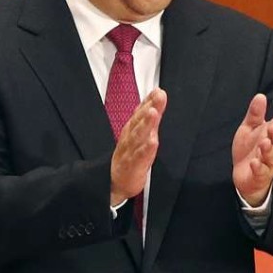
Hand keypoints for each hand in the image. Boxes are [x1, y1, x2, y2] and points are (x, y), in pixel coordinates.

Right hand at [109, 89, 166, 205]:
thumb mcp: (138, 135)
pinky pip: (139, 156)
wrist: (114, 182)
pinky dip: (146, 149)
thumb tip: (157, 95)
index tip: (158, 90)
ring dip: (146, 124)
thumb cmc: (129, 155)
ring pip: (138, 136)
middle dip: (150, 107)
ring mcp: (130, 151)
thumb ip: (148, 116)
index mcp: (131, 130)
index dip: (149, 101)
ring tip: (154, 112)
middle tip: (159, 95)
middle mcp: (130, 138)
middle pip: (140, 120)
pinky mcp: (133, 166)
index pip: (140, 112)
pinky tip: (153, 142)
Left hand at [232, 93, 272, 206]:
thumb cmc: (249, 148)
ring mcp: (268, 164)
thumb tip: (260, 95)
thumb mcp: (249, 129)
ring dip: (269, 150)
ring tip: (264, 143)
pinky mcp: (260, 176)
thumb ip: (255, 114)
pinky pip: (261, 172)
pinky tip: (254, 162)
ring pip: (272, 157)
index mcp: (272, 137)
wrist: (242, 174)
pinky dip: (258, 167)